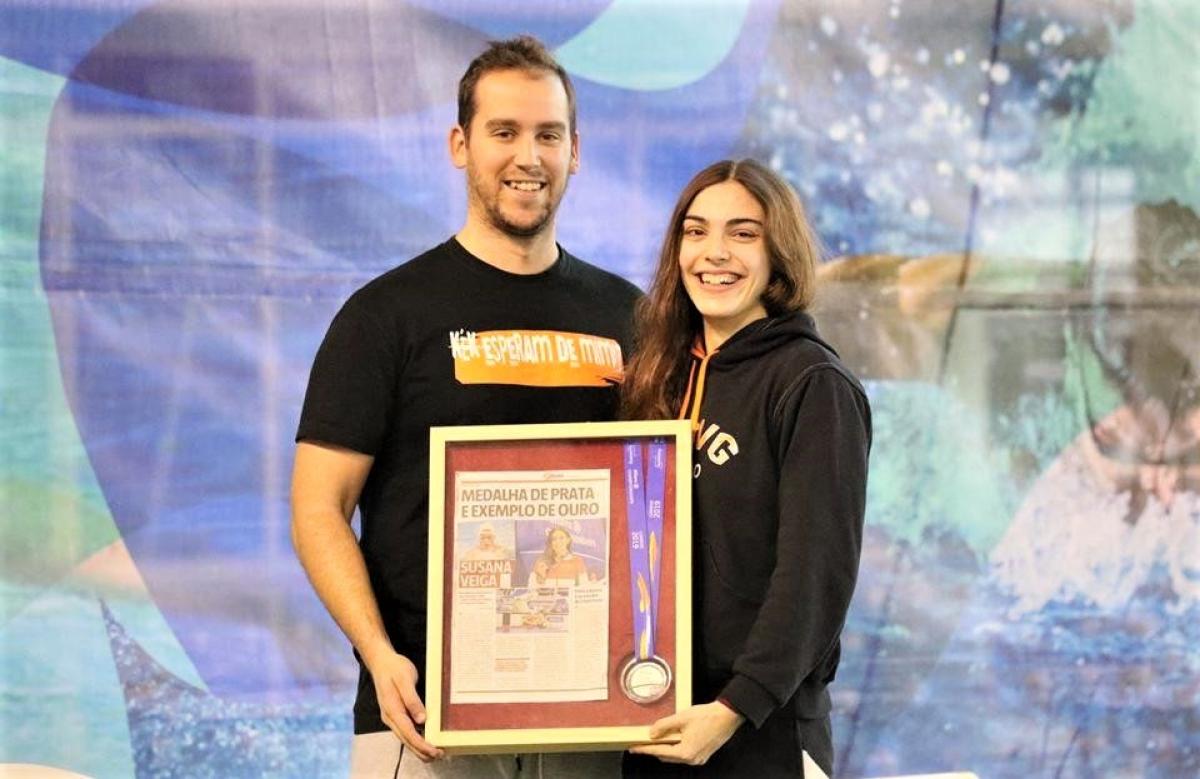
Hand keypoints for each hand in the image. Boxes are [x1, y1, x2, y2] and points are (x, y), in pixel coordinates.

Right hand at [365, 650, 443, 761]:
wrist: (381, 661)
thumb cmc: (394, 668)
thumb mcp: (405, 679)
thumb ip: (412, 700)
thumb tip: (421, 720)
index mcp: (392, 709)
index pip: (408, 733)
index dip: (421, 744)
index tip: (434, 751)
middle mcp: (390, 717)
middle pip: (406, 740)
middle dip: (422, 751)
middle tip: (439, 756)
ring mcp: (391, 717)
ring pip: (405, 738)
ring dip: (419, 747)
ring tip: (434, 753)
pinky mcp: (395, 714)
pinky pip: (405, 731)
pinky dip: (415, 739)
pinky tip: (425, 741)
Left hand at [628, 701, 744, 765]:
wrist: (728, 716)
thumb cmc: (708, 716)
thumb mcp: (682, 718)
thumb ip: (664, 726)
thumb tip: (652, 733)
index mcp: (686, 752)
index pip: (659, 752)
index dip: (645, 750)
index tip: (633, 749)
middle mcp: (692, 759)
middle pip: (667, 756)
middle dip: (654, 749)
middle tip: (642, 742)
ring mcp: (698, 758)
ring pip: (676, 756)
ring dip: (665, 748)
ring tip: (656, 739)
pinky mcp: (703, 754)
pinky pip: (685, 754)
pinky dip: (676, 748)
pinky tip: (672, 738)